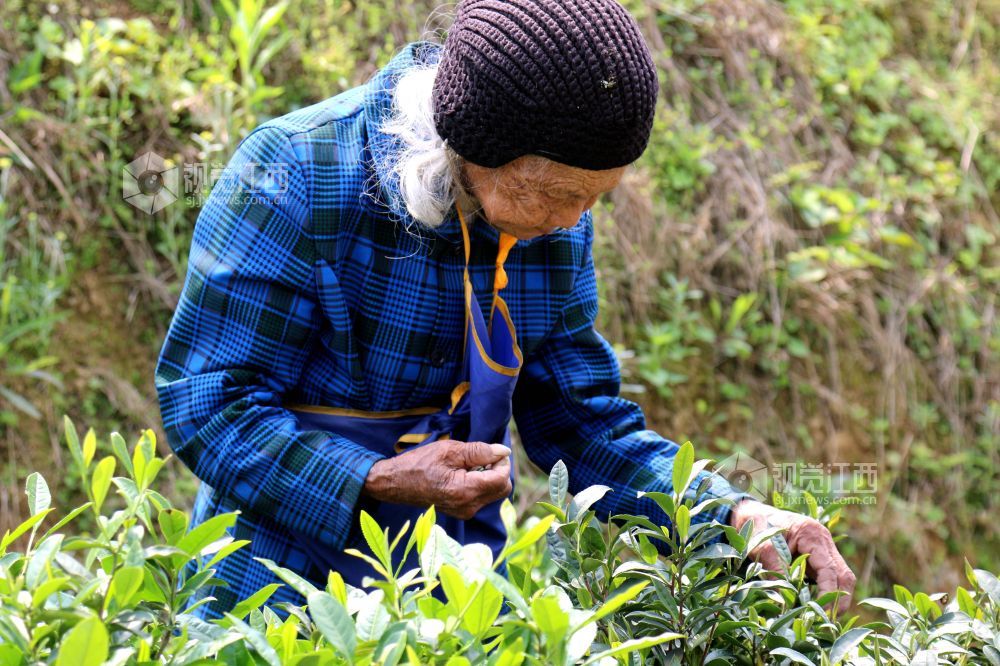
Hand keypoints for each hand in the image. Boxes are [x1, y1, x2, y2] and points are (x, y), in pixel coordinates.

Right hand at [362, 439, 512, 519]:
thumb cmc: (419, 463)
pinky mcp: (462, 512)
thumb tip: (504, 451)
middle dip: (498, 470)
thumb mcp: (449, 450)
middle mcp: (468, 506)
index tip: (490, 451)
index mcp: (465, 491)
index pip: (501, 479)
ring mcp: (465, 512)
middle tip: (481, 457)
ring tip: (469, 465)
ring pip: (494, 493)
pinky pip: (482, 497)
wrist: (396, 483)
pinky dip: (481, 484)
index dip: (501, 462)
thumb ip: (479, 451)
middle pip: (502, 489)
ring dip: (489, 477)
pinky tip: (464, 474)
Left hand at [729, 499, 855, 613]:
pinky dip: (825, 593)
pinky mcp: (818, 558)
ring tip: (823, 619)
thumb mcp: (763, 549)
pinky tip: (816, 607)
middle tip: (828, 622)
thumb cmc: (757, 527)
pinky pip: (828, 577)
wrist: (751, 515)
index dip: (829, 594)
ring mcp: (824, 549)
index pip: (830, 569)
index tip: (822, 613)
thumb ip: (778, 571)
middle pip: (843, 575)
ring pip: (840, 577)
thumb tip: (788, 601)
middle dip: (839, 600)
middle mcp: (824, 541)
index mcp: (812, 534)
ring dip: (834, 598)